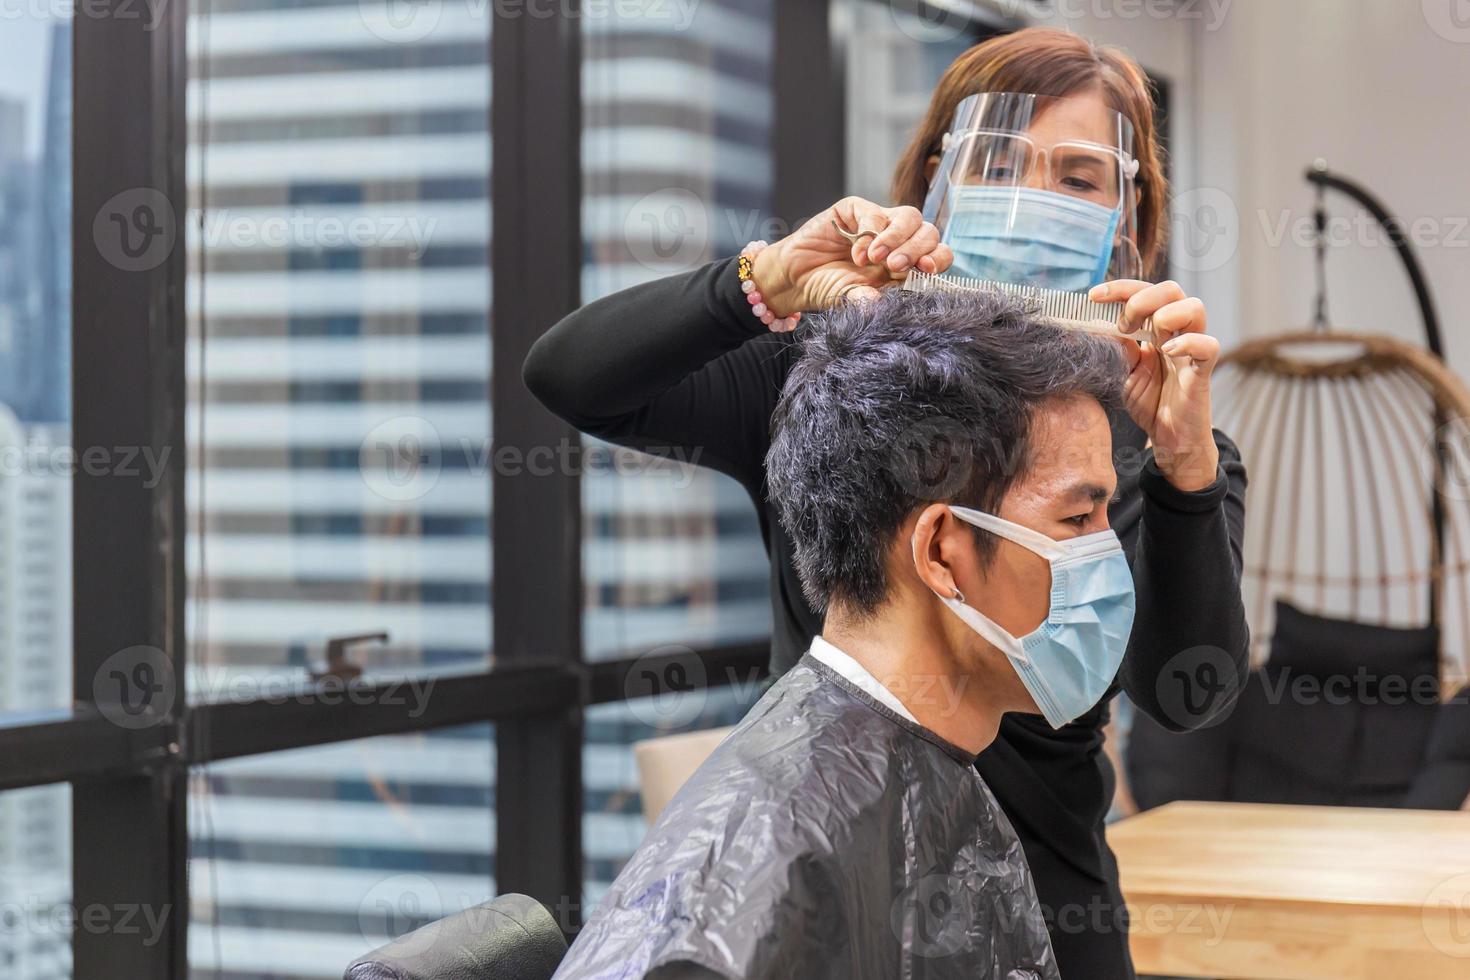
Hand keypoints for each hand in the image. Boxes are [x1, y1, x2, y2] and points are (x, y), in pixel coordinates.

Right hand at [752, 197, 951, 317]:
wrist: (795, 279)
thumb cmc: (828, 290)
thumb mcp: (856, 299)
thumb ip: (874, 299)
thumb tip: (886, 303)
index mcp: (907, 265)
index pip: (937, 255)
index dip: (939, 258)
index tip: (927, 270)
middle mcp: (898, 241)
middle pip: (928, 232)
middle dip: (916, 250)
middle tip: (895, 267)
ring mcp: (878, 223)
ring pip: (909, 217)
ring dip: (896, 238)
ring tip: (876, 259)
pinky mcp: (856, 210)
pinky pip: (875, 212)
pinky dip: (869, 232)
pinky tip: (857, 253)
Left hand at [1089, 279, 1220, 491]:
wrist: (1169, 438)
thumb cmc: (1150, 403)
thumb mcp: (1123, 371)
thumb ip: (1116, 347)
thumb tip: (1094, 323)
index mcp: (1156, 330)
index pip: (1143, 292)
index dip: (1120, 288)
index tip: (1093, 296)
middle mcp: (1176, 333)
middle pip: (1172, 289)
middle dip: (1142, 298)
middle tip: (1124, 325)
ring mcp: (1191, 350)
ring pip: (1195, 307)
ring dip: (1166, 314)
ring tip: (1150, 340)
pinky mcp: (1202, 371)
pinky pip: (1208, 345)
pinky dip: (1187, 343)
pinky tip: (1166, 352)